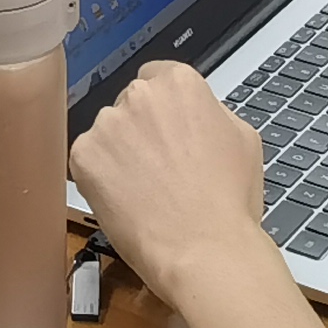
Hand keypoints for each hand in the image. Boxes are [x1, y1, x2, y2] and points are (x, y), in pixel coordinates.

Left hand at [69, 61, 275, 323]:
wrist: (204, 248)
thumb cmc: (230, 201)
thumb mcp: (243, 139)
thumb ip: (211, 113)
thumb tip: (195, 114)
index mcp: (180, 82)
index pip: (158, 78)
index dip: (163, 111)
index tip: (166, 133)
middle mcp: (140, 94)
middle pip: (130, 104)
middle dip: (140, 131)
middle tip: (158, 169)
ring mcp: (108, 123)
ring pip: (108, 134)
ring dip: (119, 155)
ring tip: (143, 192)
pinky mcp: (84, 155)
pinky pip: (88, 161)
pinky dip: (100, 179)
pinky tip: (125, 201)